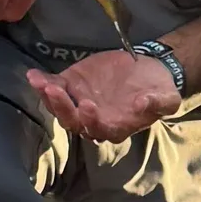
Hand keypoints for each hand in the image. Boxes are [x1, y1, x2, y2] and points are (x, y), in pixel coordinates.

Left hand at [26, 50, 181, 142]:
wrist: (148, 71)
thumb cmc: (158, 89)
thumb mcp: (167, 98)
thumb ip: (158, 103)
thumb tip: (142, 103)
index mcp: (115, 127)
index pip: (98, 130)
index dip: (91, 120)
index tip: (88, 105)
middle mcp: (92, 119)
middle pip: (72, 121)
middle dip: (62, 107)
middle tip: (56, 91)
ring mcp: (78, 102)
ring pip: (59, 106)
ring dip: (48, 96)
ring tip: (41, 82)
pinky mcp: (72, 84)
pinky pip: (54, 86)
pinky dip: (43, 83)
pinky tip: (33, 76)